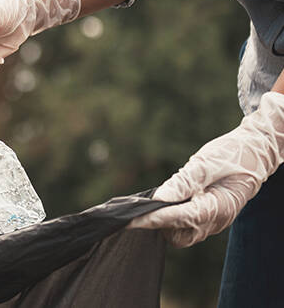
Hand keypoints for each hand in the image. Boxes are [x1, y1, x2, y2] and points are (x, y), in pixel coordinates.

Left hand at [129, 91, 283, 246]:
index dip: (155, 219)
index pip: (181, 218)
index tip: (132, 220)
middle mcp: (216, 220)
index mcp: (218, 207)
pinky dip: (172, 219)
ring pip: (181, 235)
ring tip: (155, 201)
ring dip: (165, 222)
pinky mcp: (208, 218)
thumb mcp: (208, 162)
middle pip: (178, 235)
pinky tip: (166, 202)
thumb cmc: (232, 154)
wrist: (255, 154)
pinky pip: (186, 226)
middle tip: (143, 205)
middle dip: (158, 224)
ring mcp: (213, 222)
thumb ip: (186, 181)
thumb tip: (160, 198)